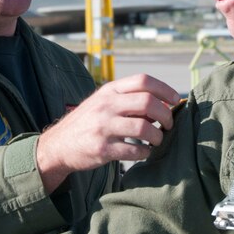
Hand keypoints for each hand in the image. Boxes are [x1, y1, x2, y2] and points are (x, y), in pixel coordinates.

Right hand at [36, 74, 180, 190]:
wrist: (58, 145)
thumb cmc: (87, 122)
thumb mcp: (103, 103)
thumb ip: (128, 100)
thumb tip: (164, 104)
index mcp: (109, 91)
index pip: (143, 80)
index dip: (165, 89)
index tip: (176, 100)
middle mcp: (106, 105)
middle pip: (148, 102)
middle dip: (166, 115)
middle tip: (168, 124)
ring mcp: (103, 127)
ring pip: (144, 128)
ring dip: (157, 136)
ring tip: (156, 140)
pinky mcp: (102, 149)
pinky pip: (134, 151)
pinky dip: (145, 152)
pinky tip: (144, 152)